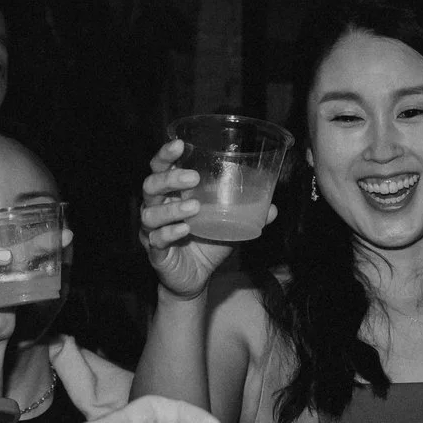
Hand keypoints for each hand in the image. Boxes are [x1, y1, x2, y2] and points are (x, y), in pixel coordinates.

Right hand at [139, 138, 265, 299]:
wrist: (196, 279)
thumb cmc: (208, 244)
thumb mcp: (229, 224)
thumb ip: (247, 213)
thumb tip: (272, 206)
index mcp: (172, 194)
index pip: (161, 168)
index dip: (165, 155)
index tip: (179, 144)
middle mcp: (158, 208)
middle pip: (150, 185)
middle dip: (168, 178)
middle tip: (192, 177)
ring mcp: (152, 230)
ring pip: (150, 213)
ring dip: (171, 208)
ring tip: (193, 206)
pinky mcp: (155, 252)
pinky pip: (156, 240)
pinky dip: (169, 233)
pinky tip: (184, 230)